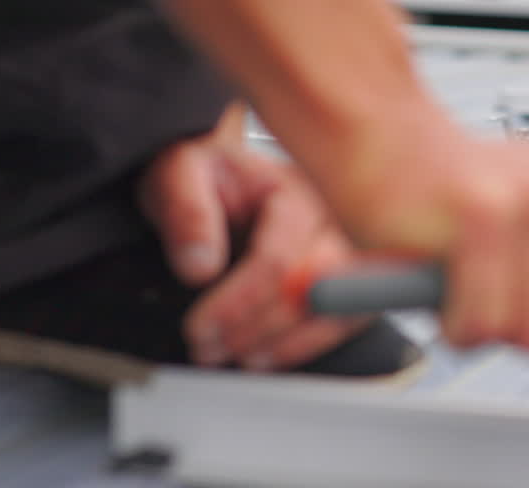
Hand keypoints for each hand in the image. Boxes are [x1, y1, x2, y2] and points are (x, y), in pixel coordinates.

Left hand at [138, 123, 368, 370]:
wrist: (225, 175)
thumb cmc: (208, 175)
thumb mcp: (179, 174)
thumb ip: (187, 213)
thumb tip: (200, 269)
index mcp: (296, 192)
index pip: (278, 258)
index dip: (237, 303)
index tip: (198, 329)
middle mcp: (334, 219)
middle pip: (316, 286)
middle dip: (260, 326)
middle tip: (208, 347)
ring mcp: (348, 246)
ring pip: (340, 307)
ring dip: (288, 341)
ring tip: (239, 355)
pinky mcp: (349, 274)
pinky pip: (346, 317)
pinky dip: (310, 343)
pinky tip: (270, 354)